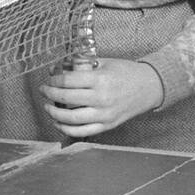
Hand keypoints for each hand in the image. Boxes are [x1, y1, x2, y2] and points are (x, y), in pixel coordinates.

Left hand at [39, 58, 163, 138]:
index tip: (50, 79)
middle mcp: (101, 98)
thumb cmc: (127, 72)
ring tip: (48, 107)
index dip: (54, 80)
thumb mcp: (105, 63)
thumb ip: (83, 64)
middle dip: (50, 94)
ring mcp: (104, 114)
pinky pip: (81, 132)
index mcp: (101, 79)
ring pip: (70, 118)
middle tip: (44, 90)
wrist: (149, 87)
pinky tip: (59, 122)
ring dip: (54, 113)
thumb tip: (58, 67)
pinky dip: (66, 129)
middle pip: (66, 98)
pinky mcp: (107, 125)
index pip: (69, 81)